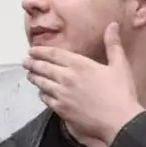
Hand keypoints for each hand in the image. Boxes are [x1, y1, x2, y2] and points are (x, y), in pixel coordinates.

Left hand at [23, 22, 143, 146]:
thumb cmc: (121, 93)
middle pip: (43, 67)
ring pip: (42, 83)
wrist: (119, 121)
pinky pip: (46, 99)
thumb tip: (112, 25)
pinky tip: (41, 93)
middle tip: (25, 61)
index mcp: (79, 64)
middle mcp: (66, 77)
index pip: (54, 54)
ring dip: (34, 77)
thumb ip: (113, 44)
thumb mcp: (120, 65)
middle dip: (32, 63)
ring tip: (29, 75)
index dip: (40, 51)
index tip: (32, 50)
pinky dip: (41, 94)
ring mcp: (62, 94)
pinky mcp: (61, 109)